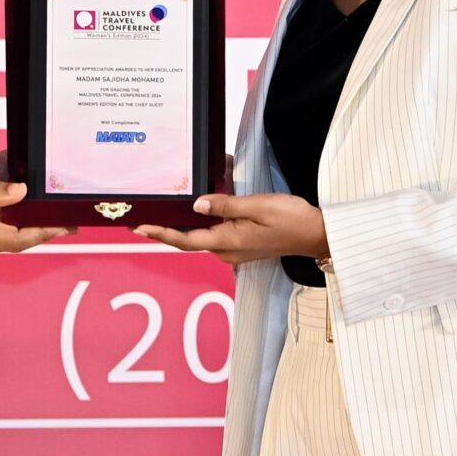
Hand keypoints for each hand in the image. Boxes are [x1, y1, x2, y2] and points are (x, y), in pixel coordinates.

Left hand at [134, 193, 326, 266]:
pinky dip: (205, 222)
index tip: (140, 228)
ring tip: (170, 208)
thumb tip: (197, 204)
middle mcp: (227, 251)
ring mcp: (235, 250)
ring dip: (187, 224)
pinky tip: (202, 207)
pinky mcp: (242, 245)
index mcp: (227, 241)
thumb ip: (225, 205)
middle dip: (167, 229)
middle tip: (146, 217)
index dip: (161, 234)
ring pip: (203, 236)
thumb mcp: (258, 205)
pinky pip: (217, 234)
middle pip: (189, 240)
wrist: (316, 235)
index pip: (185, 240)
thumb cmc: (291, 219)